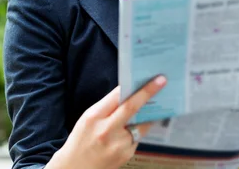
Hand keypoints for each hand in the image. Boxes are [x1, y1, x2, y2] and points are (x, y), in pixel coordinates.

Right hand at [47, 76, 166, 168]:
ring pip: (140, 124)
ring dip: (145, 115)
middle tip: (161, 82)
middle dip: (148, 93)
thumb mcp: (87, 119)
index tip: (150, 79)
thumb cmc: (81, 140)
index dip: (135, 87)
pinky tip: (128, 132)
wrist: (76, 167)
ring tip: (145, 110)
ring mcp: (119, 144)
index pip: (117, 98)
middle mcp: (106, 130)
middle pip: (132, 108)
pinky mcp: (127, 154)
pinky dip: (136, 131)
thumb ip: (106, 107)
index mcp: (93, 117)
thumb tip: (127, 94)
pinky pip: (137, 137)